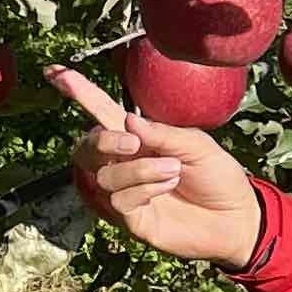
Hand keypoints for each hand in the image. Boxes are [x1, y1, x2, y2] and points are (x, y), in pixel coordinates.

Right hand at [49, 66, 264, 270]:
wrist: (236, 218)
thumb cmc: (217, 176)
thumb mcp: (197, 145)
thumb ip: (162, 132)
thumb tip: (126, 122)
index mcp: (139, 137)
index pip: (102, 111)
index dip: (79, 91)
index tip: (55, 71)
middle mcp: (125, 163)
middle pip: (86, 148)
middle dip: (103, 141)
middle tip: (134, 143)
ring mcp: (125, 192)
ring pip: (103, 175)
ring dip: (138, 169)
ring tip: (173, 170)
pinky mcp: (130, 219)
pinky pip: (118, 200)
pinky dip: (143, 189)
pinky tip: (166, 188)